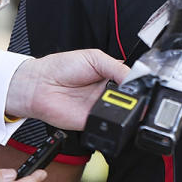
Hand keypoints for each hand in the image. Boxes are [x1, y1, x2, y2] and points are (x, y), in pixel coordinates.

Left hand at [5, 49, 129, 129]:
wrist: (38, 84)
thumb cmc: (61, 67)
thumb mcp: (94, 57)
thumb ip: (117, 67)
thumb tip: (136, 77)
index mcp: (110, 75)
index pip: (132, 80)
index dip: (139, 81)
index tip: (143, 81)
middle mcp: (107, 92)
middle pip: (130, 97)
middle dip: (135, 96)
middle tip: (133, 92)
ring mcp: (99, 107)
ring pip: (122, 111)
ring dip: (125, 107)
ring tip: (120, 98)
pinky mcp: (91, 121)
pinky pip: (107, 123)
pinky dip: (111, 119)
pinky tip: (109, 109)